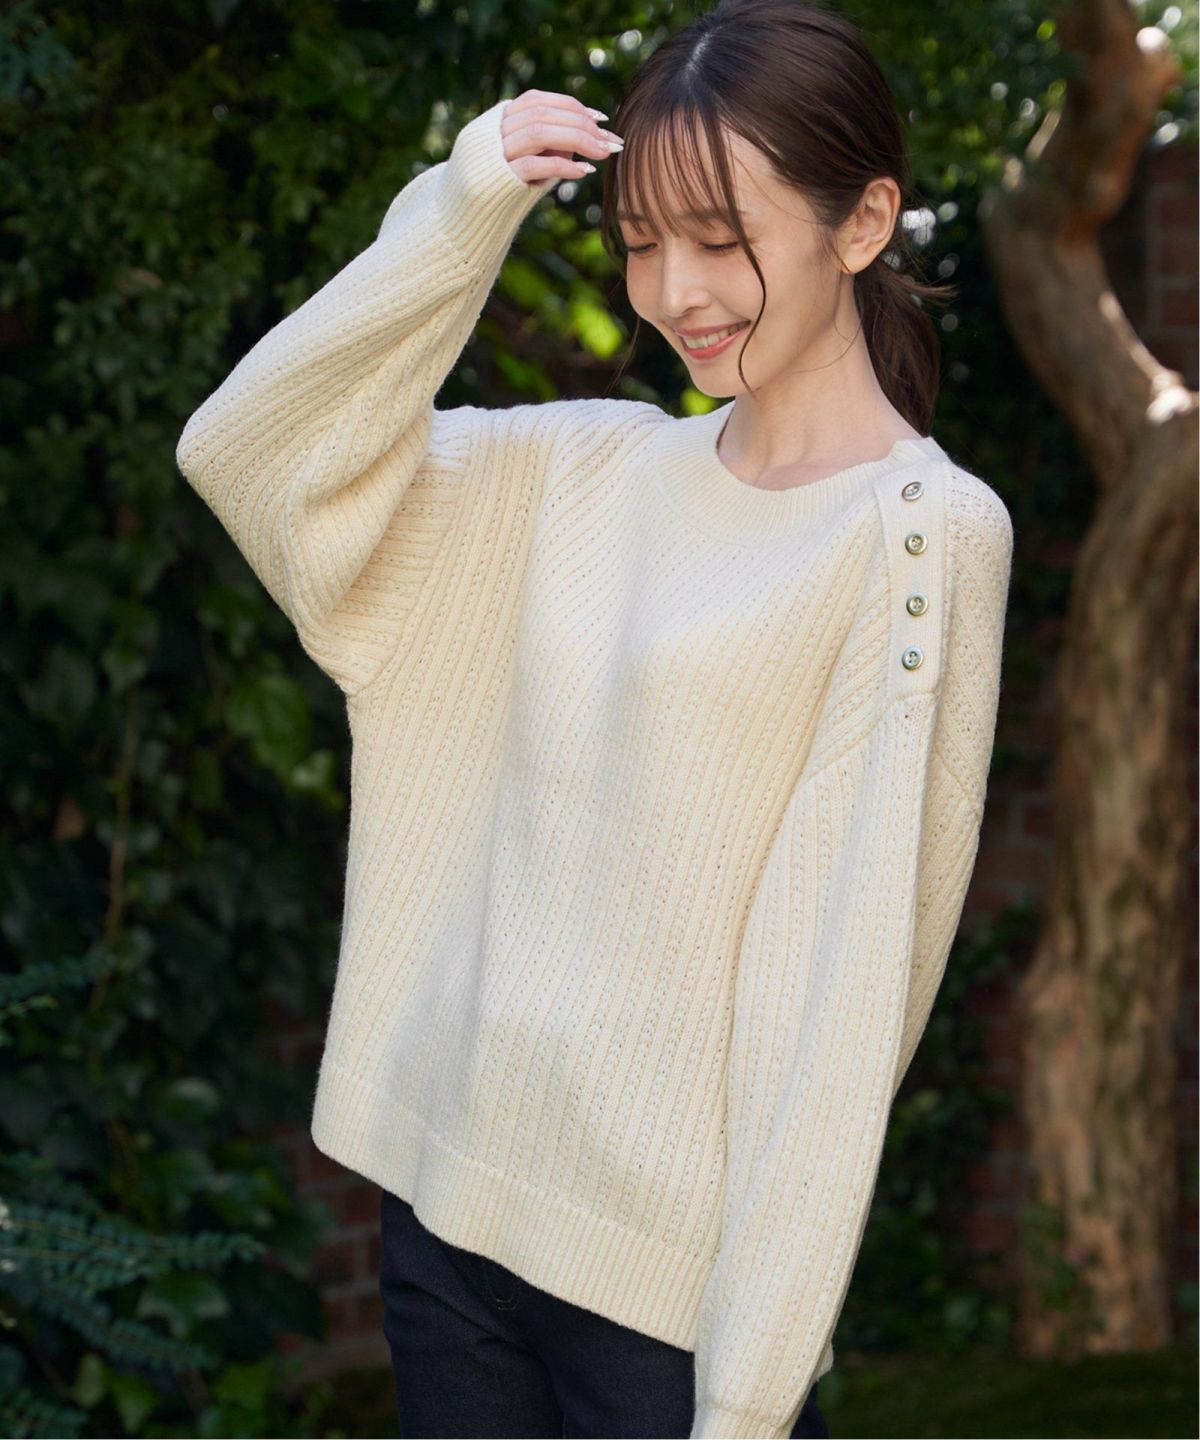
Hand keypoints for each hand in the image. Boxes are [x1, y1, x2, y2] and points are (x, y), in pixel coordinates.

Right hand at [499, 89, 623, 186]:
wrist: (468, 220)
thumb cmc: (502, 191)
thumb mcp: (527, 161)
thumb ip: (548, 145)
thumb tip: (588, 134)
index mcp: (499, 120)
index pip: (538, 101)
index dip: (570, 106)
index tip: (600, 119)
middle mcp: (494, 130)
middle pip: (543, 113)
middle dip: (581, 123)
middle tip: (610, 139)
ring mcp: (495, 153)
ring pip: (539, 132)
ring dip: (577, 139)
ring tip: (603, 152)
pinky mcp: (499, 178)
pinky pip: (533, 165)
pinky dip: (562, 165)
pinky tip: (585, 171)